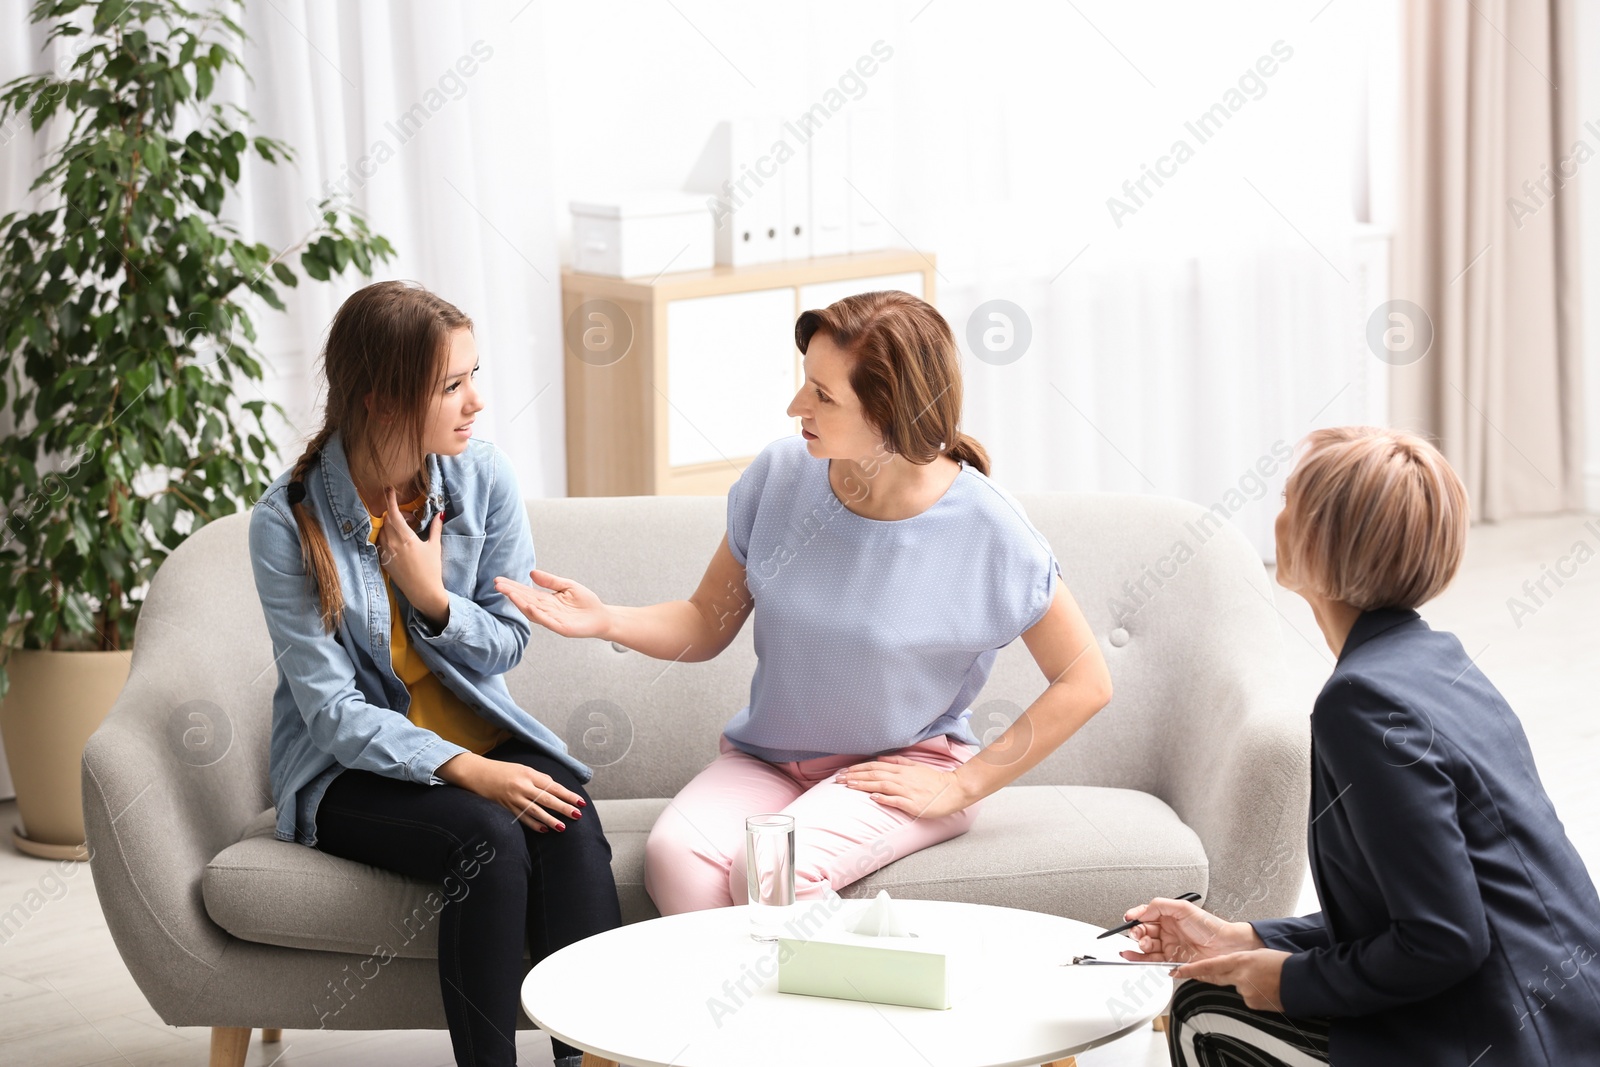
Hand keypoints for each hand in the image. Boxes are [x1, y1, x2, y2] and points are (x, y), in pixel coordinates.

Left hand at [376, 486, 445, 613]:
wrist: (423, 592)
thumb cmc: (431, 570)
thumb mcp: (435, 547)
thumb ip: (435, 529)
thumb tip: (440, 514)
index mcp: (406, 539)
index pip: (393, 514)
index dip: (390, 500)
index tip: (388, 490)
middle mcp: (392, 544)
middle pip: (386, 521)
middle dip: (392, 514)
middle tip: (405, 515)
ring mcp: (386, 553)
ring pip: (381, 532)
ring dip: (388, 525)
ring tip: (400, 528)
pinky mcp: (383, 561)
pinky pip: (379, 543)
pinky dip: (385, 537)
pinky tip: (394, 540)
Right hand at [441, 753, 586, 833]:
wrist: (475, 773)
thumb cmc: (502, 770)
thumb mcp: (522, 769)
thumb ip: (539, 779)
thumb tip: (555, 789)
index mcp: (528, 774)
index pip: (552, 786)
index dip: (567, 795)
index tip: (580, 801)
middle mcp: (522, 787)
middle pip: (547, 799)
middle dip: (563, 808)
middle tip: (577, 814)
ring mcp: (513, 799)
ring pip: (536, 811)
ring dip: (551, 820)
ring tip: (563, 827)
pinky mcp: (505, 808)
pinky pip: (522, 818)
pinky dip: (534, 824)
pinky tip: (544, 829)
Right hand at [493, 569, 611, 638]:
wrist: (601, 616)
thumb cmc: (585, 602)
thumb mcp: (567, 586)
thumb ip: (550, 581)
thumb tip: (532, 573)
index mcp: (546, 600)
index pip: (526, 592)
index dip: (513, 586)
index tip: (499, 580)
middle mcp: (546, 611)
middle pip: (525, 601)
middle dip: (511, 593)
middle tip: (497, 585)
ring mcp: (552, 620)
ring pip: (533, 611)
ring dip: (521, 603)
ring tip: (509, 593)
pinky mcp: (562, 628)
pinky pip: (548, 621)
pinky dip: (538, 615)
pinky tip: (530, 607)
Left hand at [835, 756, 972, 818]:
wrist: (954, 790)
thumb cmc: (934, 780)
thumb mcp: (915, 766)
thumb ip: (897, 762)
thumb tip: (879, 758)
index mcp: (902, 769)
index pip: (875, 767)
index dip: (858, 769)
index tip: (843, 772)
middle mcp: (903, 778)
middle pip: (875, 775)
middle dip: (855, 776)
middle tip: (838, 780)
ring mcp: (908, 790)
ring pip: (882, 785)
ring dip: (864, 785)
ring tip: (849, 786)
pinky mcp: (914, 803)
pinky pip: (897, 800)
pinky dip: (884, 798)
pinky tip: (873, 798)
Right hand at [1118, 896, 1265, 965]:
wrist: (1225, 947)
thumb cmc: (1210, 926)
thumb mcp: (1183, 908)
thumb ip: (1159, 906)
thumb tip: (1142, 911)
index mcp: (1169, 916)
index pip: (1146, 915)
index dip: (1136, 916)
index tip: (1129, 918)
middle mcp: (1167, 931)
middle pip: (1144, 931)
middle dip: (1137, 932)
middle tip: (1138, 934)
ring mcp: (1169, 946)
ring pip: (1146, 947)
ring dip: (1138, 946)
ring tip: (1142, 944)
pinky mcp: (1172, 961)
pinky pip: (1152, 961)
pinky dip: (1140, 959)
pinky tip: (1133, 956)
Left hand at [1170, 949, 1291, 1011]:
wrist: (1303, 980)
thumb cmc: (1285, 964)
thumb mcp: (1258, 954)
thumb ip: (1241, 961)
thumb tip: (1234, 968)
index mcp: (1240, 961)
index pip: (1210, 966)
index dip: (1192, 970)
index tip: (1177, 971)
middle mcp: (1240, 977)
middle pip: (1217, 978)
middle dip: (1208, 975)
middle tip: (1199, 973)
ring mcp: (1246, 993)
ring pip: (1237, 989)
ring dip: (1246, 985)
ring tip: (1265, 980)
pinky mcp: (1254, 1005)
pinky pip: (1248, 999)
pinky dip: (1255, 994)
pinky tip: (1268, 989)